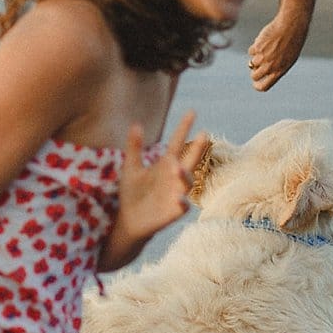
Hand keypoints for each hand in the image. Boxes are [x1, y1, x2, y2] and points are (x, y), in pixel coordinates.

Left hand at [112, 111, 200, 250]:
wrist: (129, 220)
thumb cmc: (133, 193)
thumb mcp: (131, 168)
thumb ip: (134, 147)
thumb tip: (136, 124)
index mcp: (164, 164)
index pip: (176, 143)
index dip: (184, 128)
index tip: (192, 112)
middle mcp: (174, 177)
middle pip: (189, 160)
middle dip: (196, 148)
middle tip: (204, 134)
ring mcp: (176, 193)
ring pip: (186, 182)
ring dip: (184, 175)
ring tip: (176, 167)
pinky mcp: (173, 211)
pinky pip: (182, 206)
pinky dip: (182, 202)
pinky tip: (180, 199)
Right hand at [248, 7, 308, 90]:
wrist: (291, 26)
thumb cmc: (292, 41)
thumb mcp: (288, 58)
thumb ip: (276, 66)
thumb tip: (261, 70)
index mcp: (280, 71)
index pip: (264, 86)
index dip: (257, 86)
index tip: (255, 83)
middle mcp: (270, 66)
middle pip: (254, 75)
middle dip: (254, 71)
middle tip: (257, 65)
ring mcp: (263, 57)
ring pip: (252, 63)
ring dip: (256, 57)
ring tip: (267, 48)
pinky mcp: (257, 48)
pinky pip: (251, 51)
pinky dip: (255, 47)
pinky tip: (265, 40)